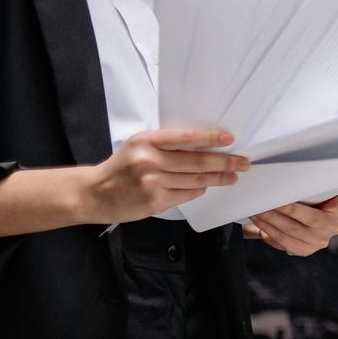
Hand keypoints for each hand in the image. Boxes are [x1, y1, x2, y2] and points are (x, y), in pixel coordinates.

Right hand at [83, 128, 248, 223]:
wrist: (95, 193)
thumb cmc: (121, 168)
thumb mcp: (139, 146)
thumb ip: (166, 145)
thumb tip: (204, 145)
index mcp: (146, 141)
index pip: (186, 138)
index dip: (211, 138)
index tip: (230, 139)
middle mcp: (149, 160)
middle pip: (198, 161)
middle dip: (225, 162)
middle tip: (242, 162)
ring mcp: (153, 182)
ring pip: (196, 179)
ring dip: (218, 178)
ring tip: (231, 176)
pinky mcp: (156, 200)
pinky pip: (187, 194)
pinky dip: (199, 189)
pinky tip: (206, 185)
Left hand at [242, 184, 337, 256]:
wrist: (304, 230)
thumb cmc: (309, 207)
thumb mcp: (318, 197)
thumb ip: (327, 191)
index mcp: (336, 213)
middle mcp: (330, 230)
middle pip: (306, 221)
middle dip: (285, 212)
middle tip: (268, 202)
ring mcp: (316, 243)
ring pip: (290, 234)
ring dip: (271, 222)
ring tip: (257, 211)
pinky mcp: (302, 251)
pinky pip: (282, 243)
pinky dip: (268, 233)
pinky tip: (259, 224)